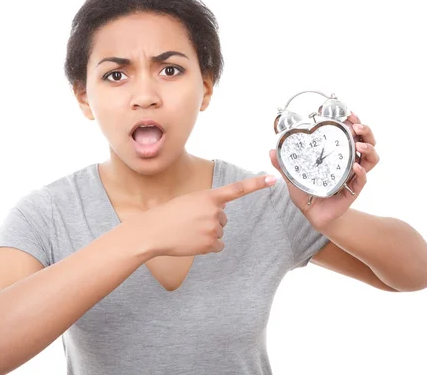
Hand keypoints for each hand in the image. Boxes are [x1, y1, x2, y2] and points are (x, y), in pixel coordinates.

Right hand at [142, 175, 275, 256]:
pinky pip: (218, 245)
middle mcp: (215, 211)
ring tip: (188, 231)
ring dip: (207, 233)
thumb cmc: (167, 214)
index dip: (256, 184)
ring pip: (219, 231)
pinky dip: (208, 246)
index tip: (273, 180)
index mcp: (209, 196)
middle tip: (190, 221)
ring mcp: (214, 228)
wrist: (153, 232)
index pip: (238, 189)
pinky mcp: (211, 243)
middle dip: (210, 220)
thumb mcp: (188, 200)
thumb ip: (207, 202)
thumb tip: (222, 208)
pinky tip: (193, 242)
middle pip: (224, 217)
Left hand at [269, 111, 379, 229]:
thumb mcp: (293, 176)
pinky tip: (355, 167)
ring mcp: (353, 176)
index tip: (348, 113)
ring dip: (368, 148)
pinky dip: (361, 172)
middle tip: (356, 126)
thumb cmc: (307, 192)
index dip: (353, 122)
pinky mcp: (353, 190)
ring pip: (371, 159)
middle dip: (365, 131)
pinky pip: (362, 180)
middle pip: (367, 142)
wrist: (312, 214)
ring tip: (359, 145)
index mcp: (337, 154)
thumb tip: (271, 151)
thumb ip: (283, 164)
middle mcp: (349, 162)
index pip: (351, 134)